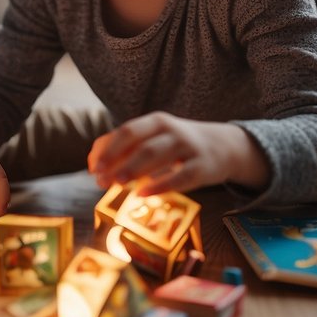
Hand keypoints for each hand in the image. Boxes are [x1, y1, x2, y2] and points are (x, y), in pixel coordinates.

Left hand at [87, 111, 269, 194]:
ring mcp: (188, 148)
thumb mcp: (154, 137)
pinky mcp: (203, 167)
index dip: (107, 149)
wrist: (224, 146)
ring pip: (157, 156)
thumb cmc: (178, 144)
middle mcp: (171, 131)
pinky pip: (180, 176)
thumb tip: (93, 163)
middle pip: (140, 143)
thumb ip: (125, 147)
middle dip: (117, 160)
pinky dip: (160, 185)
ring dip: (134, 170)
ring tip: (118, 184)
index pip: (127, 131)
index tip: (93, 168)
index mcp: (156, 122)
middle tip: (101, 179)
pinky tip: (144, 194)